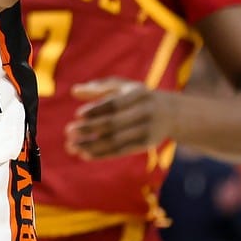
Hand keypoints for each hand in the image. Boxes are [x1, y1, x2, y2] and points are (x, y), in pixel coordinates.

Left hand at [64, 78, 178, 158]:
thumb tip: (74, 91)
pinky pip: (121, 151)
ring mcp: (147, 130)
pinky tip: (85, 154)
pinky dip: (102, 154)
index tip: (77, 114)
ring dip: (91, 145)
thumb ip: (99, 88)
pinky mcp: (145, 144)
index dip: (96, 109)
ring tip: (71, 147)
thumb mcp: (123, 87)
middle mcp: (145, 112)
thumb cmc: (138, 97)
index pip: (115, 103)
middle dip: (89, 129)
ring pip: (115, 140)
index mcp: (138, 94)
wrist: (171, 113)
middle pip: (113, 123)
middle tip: (68, 131)